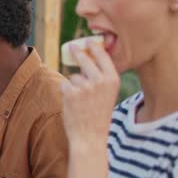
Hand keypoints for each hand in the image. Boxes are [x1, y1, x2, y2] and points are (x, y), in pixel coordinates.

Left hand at [62, 41, 119, 177]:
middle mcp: (100, 80)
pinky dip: (66, 92)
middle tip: (73, 46)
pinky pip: (64, 85)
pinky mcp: (71, 92)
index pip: (103, 57)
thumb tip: (86, 61)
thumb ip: (100, 79)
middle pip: (85, 60)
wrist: (90, 136)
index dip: (95, 47)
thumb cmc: (98, 116)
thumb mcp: (107, 95)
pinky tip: (72, 104)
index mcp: (113, 80)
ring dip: (74, 85)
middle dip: (78, 52)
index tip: (89, 41)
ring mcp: (85, 86)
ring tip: (81, 102)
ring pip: (74, 77)